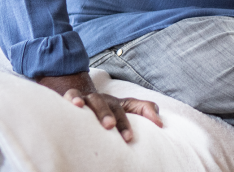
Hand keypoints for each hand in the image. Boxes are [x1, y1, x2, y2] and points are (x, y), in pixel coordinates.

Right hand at [37, 71, 162, 141]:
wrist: (85, 99)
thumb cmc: (108, 110)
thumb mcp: (127, 109)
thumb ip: (145, 111)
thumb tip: (161, 123)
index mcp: (117, 103)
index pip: (126, 109)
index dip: (126, 123)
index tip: (128, 139)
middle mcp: (103, 99)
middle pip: (108, 103)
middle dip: (109, 114)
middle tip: (110, 126)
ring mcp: (88, 98)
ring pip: (93, 98)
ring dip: (95, 107)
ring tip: (92, 114)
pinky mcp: (72, 98)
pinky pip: (72, 94)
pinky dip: (73, 97)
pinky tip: (75, 105)